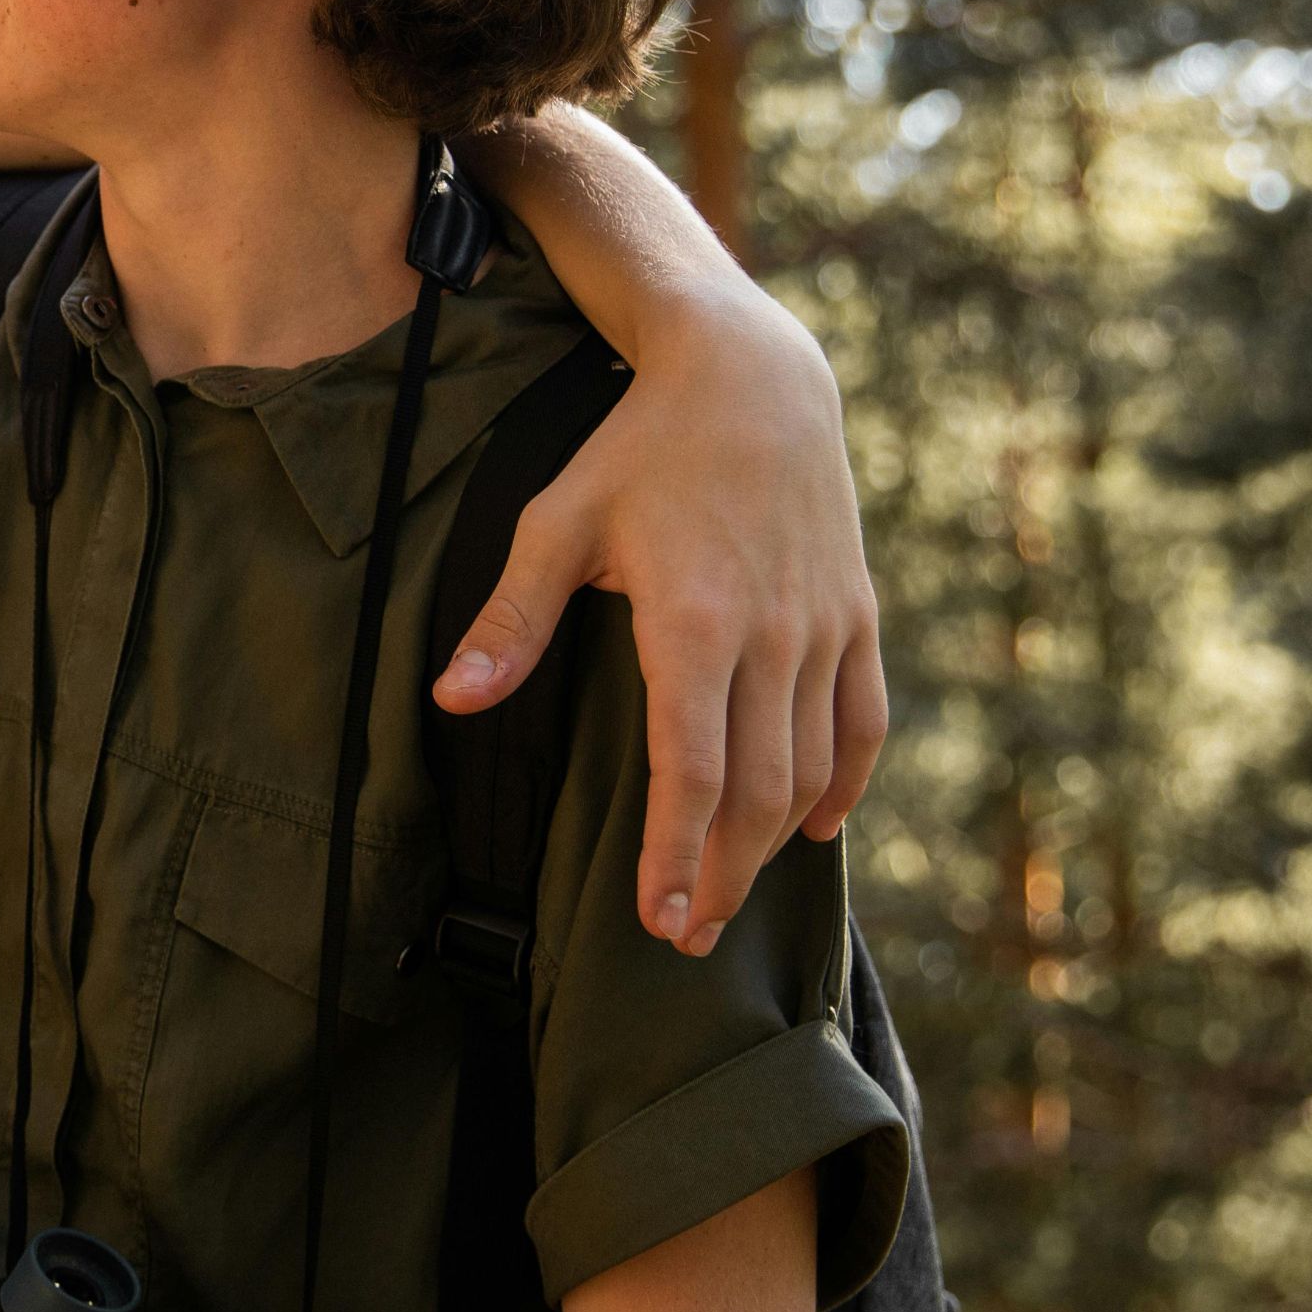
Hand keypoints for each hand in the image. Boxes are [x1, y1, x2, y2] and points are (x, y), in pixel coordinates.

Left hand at [429, 288, 882, 951]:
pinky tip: (814, 827)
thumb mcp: (555, 522)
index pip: (688, 771)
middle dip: (721, 876)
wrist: (748, 375)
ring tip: (730, 898)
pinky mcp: (856, 613)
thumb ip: (510, 621)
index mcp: (692, 620)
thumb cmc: (634, 450)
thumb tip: (450, 703)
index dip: (675, 856)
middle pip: (754, 791)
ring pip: (811, 768)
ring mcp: (823, 626)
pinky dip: (843, 782)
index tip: (655, 919)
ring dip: (772, 845)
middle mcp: (770, 634)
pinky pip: (861, 720)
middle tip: (687, 936)